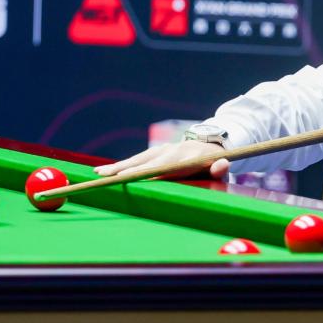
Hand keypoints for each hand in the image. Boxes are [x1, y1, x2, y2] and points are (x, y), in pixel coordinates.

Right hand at [93, 140, 230, 179]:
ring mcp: (161, 151)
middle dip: (124, 169)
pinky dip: (121, 164)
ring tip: (99, 173)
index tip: (129, 178)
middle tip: (104, 176)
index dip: (145, 173)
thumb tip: (223, 164)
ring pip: (136, 159)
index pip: (160, 168)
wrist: (210, 145)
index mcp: (182, 159)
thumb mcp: (220, 168)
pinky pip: (137, 159)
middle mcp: (168, 152)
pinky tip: (106, 170)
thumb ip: (220, 168)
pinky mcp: (155, 152)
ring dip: (117, 166)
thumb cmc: (213, 164)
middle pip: (143, 163)